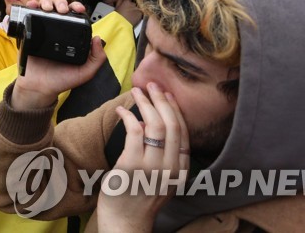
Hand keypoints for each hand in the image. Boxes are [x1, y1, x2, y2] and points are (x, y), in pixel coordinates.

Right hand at [10, 0, 104, 110]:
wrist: (39, 87)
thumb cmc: (61, 80)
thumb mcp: (85, 72)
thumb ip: (97, 59)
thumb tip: (98, 38)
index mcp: (70, 37)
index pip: (74, 15)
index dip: (76, 7)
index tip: (78, 8)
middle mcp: (56, 31)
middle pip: (58, 7)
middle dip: (61, 2)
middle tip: (61, 10)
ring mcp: (41, 30)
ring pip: (44, 8)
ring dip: (46, 2)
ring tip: (47, 8)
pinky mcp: (28, 32)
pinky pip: (28, 15)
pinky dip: (30, 5)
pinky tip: (33, 5)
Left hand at [95, 84, 188, 231]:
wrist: (126, 222)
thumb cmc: (140, 198)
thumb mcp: (161, 178)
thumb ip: (162, 154)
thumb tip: (152, 123)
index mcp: (180, 170)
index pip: (183, 133)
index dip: (175, 110)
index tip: (167, 94)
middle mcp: (170, 168)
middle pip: (171, 125)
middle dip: (162, 100)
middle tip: (151, 85)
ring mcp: (151, 168)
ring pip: (154, 124)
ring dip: (144, 103)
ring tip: (136, 91)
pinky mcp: (131, 166)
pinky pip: (134, 132)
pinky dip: (128, 116)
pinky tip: (120, 111)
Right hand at [102, 0, 142, 25]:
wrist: (121, 25)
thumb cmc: (117, 16)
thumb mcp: (117, 7)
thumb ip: (120, 0)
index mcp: (126, 1)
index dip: (127, 1)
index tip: (126, 4)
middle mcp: (133, 4)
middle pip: (133, 3)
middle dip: (132, 5)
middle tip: (129, 10)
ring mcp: (137, 9)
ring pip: (137, 7)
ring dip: (135, 10)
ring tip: (132, 14)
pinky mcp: (140, 14)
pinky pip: (140, 12)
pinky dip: (138, 14)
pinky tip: (134, 17)